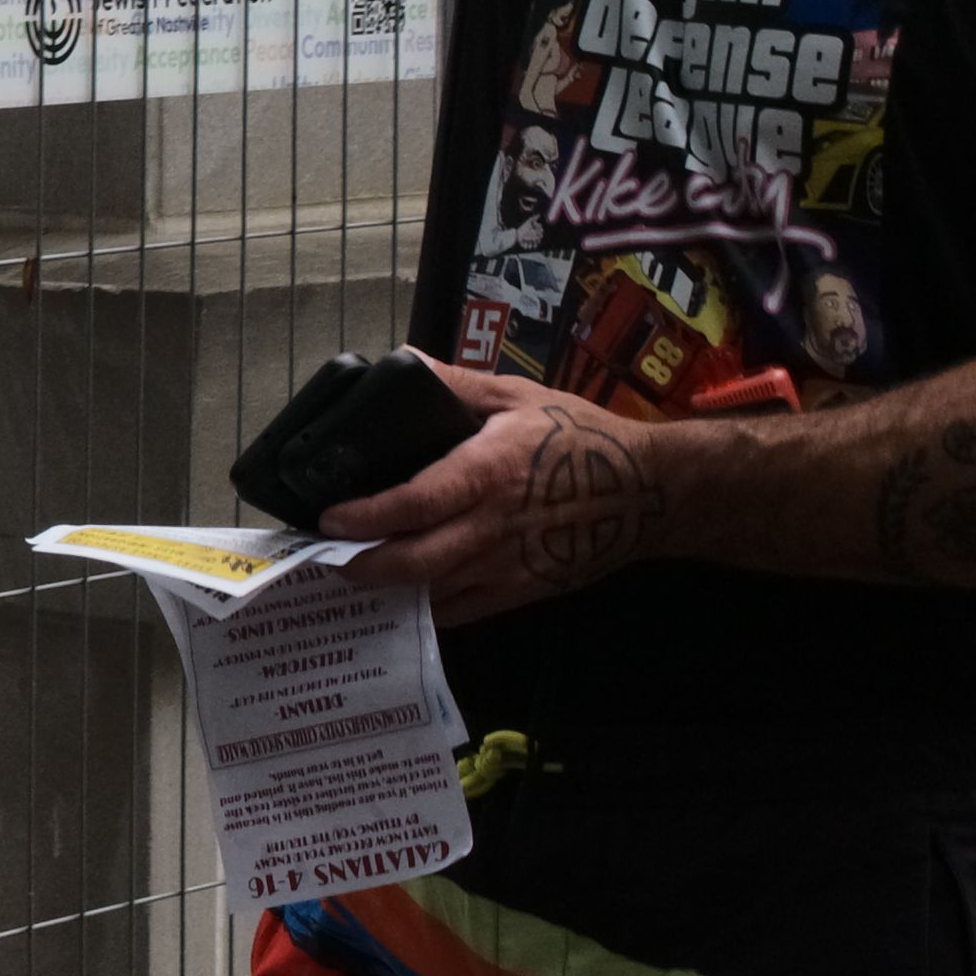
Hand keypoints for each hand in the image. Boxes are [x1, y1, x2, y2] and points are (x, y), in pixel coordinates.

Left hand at [329, 359, 663, 625]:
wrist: (648, 492)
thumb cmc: (580, 437)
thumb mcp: (517, 397)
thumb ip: (456, 384)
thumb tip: (403, 362)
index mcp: (485, 474)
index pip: (413, 505)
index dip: (364, 517)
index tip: (328, 518)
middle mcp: (490, 529)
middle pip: (411, 564)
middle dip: (360, 568)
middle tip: (326, 557)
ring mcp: (505, 568)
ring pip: (431, 594)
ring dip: (386, 591)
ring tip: (351, 576)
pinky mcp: (520, 594)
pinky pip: (461, 613)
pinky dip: (425, 609)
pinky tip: (400, 596)